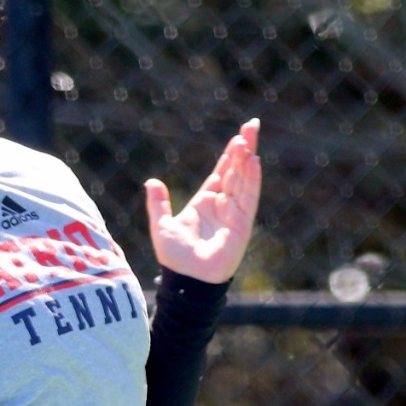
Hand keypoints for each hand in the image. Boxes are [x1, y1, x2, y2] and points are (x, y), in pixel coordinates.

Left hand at [145, 118, 261, 283]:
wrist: (185, 280)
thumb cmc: (175, 258)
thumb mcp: (161, 224)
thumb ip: (158, 203)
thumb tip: (151, 181)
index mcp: (205, 203)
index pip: (221, 173)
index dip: (229, 155)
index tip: (239, 136)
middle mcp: (222, 206)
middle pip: (236, 171)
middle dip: (244, 148)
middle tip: (252, 124)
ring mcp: (234, 214)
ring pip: (243, 180)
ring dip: (247, 159)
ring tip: (250, 136)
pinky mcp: (241, 225)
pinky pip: (248, 198)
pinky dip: (252, 180)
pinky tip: (253, 162)